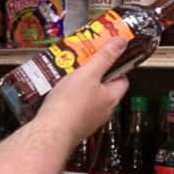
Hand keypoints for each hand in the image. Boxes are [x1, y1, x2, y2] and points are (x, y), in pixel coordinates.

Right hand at [33, 34, 129, 148]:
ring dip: (80, 86)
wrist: (51, 132)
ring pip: (89, 97)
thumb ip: (105, 57)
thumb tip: (122, 42)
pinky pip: (77, 106)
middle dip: (93, 74)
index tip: (105, 57)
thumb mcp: (89, 74)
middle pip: (104, 87)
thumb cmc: (70, 104)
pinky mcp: (75, 124)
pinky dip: (70, 98)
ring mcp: (89, 119)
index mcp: (111, 98)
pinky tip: (59, 92)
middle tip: (82, 63)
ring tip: (67, 74)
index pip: (122, 79)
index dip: (115, 67)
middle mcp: (103, 111)